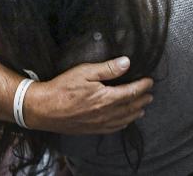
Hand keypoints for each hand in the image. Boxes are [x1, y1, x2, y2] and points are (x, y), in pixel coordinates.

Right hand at [27, 56, 153, 134]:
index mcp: (106, 98)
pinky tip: (124, 122)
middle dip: (142, 100)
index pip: (131, 92)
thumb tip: (126, 63)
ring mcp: (99, 123)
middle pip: (130, 107)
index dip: (142, 86)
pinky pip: (113, 129)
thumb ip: (107, 69)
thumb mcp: (85, 72)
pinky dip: (123, 124)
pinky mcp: (91, 129)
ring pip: (124, 120)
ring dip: (135, 113)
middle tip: (150, 95)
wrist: (43, 109)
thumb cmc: (62, 88)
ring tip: (142, 109)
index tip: (149, 81)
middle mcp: (106, 113)